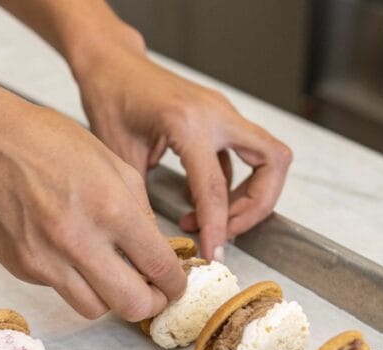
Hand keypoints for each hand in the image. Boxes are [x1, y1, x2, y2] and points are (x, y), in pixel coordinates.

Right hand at [0, 93, 185, 320]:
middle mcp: (79, 239)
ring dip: (110, 298)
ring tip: (112, 277)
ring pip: (95, 309)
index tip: (175, 285)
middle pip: (131, 305)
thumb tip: (154, 248)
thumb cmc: (44, 141)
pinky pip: (61, 289)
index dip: (175, 284)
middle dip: (150, 305)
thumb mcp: (109, 162)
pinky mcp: (23, 267)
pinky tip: (70, 253)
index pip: (159, 267)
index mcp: (110, 208)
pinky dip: (74, 280)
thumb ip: (138, 208)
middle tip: (152, 295)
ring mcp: (46, 259)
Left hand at [72, 39, 292, 259]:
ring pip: (268, 157)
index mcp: (188, 123)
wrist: (111, 64)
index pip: (216, 187)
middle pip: (272, 162)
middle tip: (227, 232)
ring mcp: (222, 112)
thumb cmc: (110, 99)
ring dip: (249, 196)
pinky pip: (244, 155)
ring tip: (209, 220)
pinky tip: (198, 202)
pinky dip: (230, 185)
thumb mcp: (120, 156)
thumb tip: (155, 242)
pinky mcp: (220, 118)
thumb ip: (142, 198)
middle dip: (257, 206)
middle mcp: (215, 113)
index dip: (219, 227)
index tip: (214, 252)